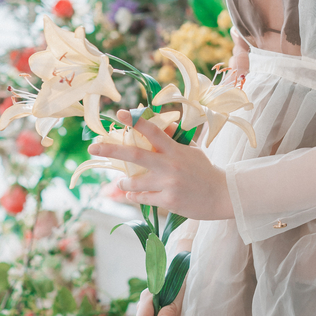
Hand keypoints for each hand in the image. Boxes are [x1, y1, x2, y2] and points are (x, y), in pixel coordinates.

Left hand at [89, 111, 233, 217]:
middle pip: (134, 155)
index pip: (153, 131)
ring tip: (123, 181)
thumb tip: (160, 126)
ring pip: (134, 182)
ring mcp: (168, 184)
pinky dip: (134, 196)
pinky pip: (142, 198)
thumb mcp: (192, 151)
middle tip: (92, 147)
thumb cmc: (205, 171)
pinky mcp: (168, 201)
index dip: (135, 122)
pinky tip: (133, 195)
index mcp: (175, 150)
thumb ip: (174, 141)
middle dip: (111, 149)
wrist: (223, 195)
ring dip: (124, 182)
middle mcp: (170, 165)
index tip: (120, 114)